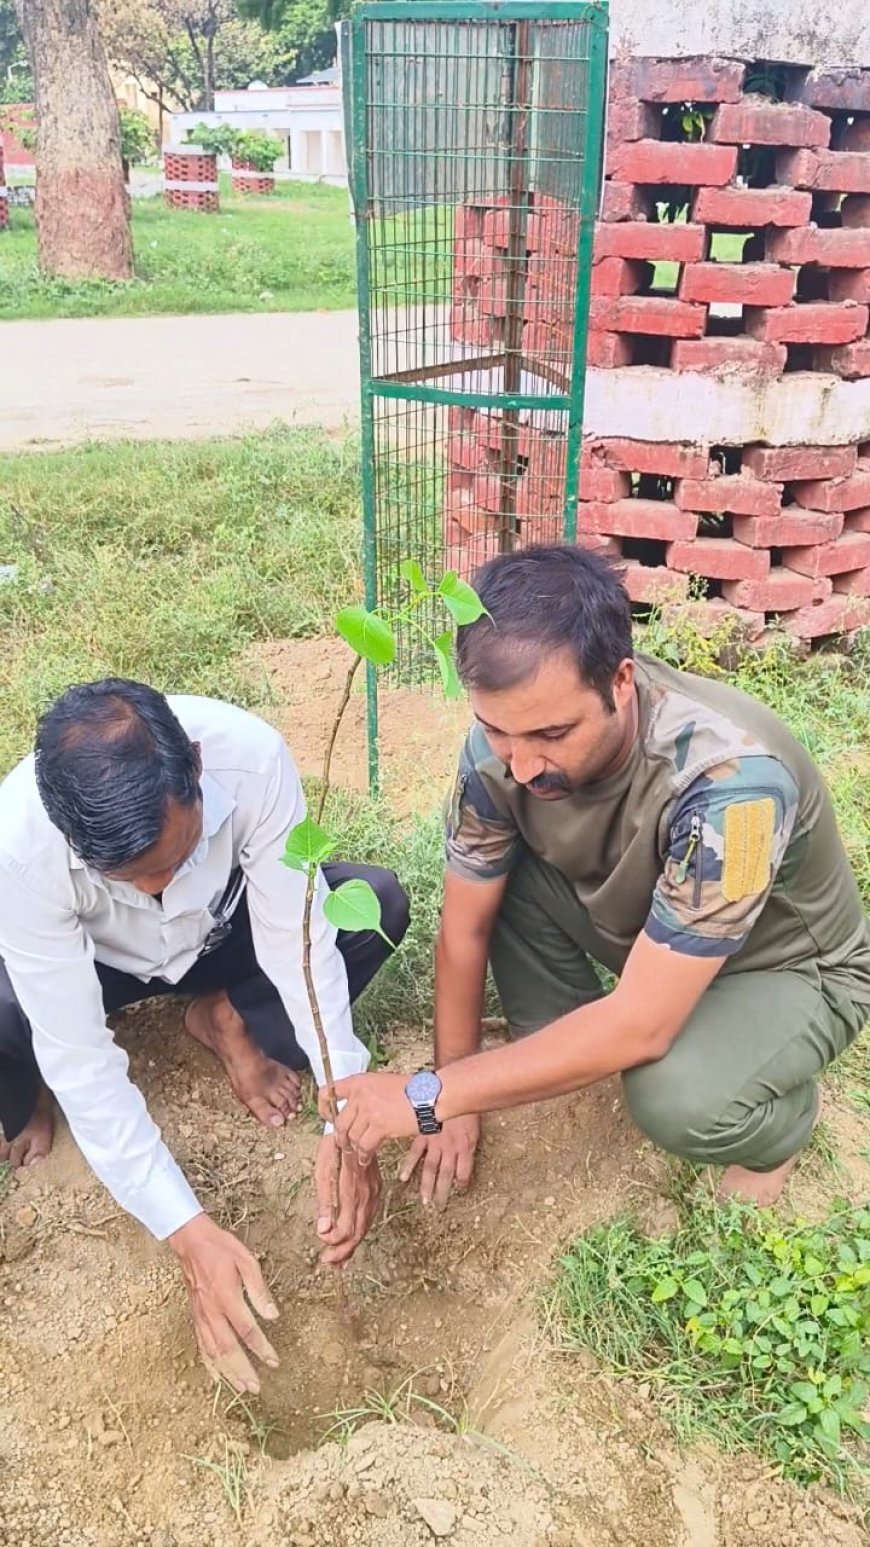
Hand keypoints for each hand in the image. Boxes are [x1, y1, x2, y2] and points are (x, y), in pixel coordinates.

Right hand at [168, 1213, 278, 1393]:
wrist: (190, 1241)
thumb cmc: (221, 1248)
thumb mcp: (246, 1260)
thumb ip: (259, 1289)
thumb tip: (272, 1315)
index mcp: (227, 1297)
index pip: (247, 1330)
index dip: (262, 1348)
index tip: (274, 1361)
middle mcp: (212, 1311)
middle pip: (228, 1348)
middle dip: (243, 1370)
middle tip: (255, 1388)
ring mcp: (201, 1315)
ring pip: (213, 1351)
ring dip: (227, 1372)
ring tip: (240, 1387)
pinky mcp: (194, 1316)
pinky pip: (201, 1345)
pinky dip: (209, 1363)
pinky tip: (216, 1375)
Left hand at [315, 1134, 381, 1265]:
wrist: (355, 1126)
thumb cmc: (334, 1146)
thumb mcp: (323, 1170)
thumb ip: (324, 1201)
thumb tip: (322, 1229)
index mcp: (352, 1191)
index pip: (346, 1227)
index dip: (334, 1240)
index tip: (321, 1242)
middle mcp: (366, 1195)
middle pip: (357, 1232)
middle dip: (343, 1251)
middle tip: (329, 1263)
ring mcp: (374, 1192)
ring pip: (365, 1226)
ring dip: (352, 1245)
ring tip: (340, 1260)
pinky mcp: (376, 1189)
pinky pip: (369, 1216)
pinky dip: (361, 1232)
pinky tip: (353, 1239)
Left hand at [319, 1070, 417, 1163]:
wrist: (427, 1096)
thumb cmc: (409, 1089)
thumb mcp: (381, 1081)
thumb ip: (365, 1093)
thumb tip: (354, 1109)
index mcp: (358, 1081)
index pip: (328, 1092)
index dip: (324, 1107)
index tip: (328, 1117)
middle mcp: (360, 1095)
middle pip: (340, 1122)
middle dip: (341, 1136)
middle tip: (345, 1143)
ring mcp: (369, 1111)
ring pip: (351, 1136)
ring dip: (353, 1147)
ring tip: (358, 1152)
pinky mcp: (379, 1126)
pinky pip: (364, 1145)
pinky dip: (363, 1154)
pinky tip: (366, 1157)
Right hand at [400, 1114, 480, 1206]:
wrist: (449, 1092)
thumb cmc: (465, 1109)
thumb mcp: (473, 1129)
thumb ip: (468, 1146)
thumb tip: (466, 1160)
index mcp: (464, 1148)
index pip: (463, 1172)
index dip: (462, 1183)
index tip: (460, 1191)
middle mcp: (449, 1150)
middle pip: (445, 1176)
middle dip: (442, 1192)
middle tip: (438, 1206)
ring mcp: (434, 1144)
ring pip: (431, 1169)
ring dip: (427, 1186)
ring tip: (424, 1201)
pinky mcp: (422, 1136)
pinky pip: (415, 1154)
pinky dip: (409, 1167)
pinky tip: (404, 1178)